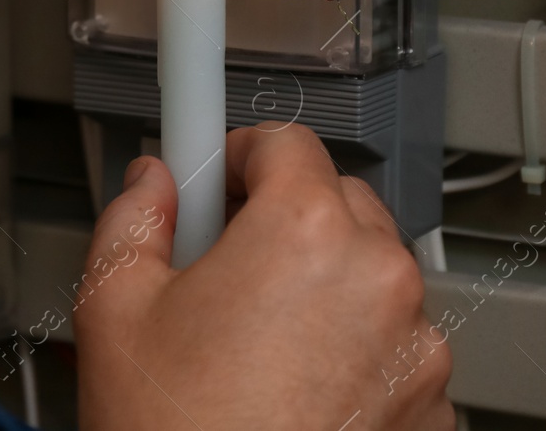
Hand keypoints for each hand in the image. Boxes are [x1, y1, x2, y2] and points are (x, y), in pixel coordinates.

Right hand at [75, 123, 453, 430]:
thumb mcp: (113, 310)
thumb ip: (134, 219)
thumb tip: (151, 184)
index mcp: (304, 232)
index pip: (286, 142)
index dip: (239, 155)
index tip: (220, 171)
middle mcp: (379, 278)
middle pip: (336, 202)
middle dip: (283, 220)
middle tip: (224, 267)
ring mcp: (416, 348)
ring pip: (372, 276)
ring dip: (325, 286)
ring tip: (256, 344)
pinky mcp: (432, 406)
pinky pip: (395, 345)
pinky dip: (357, 352)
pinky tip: (294, 389)